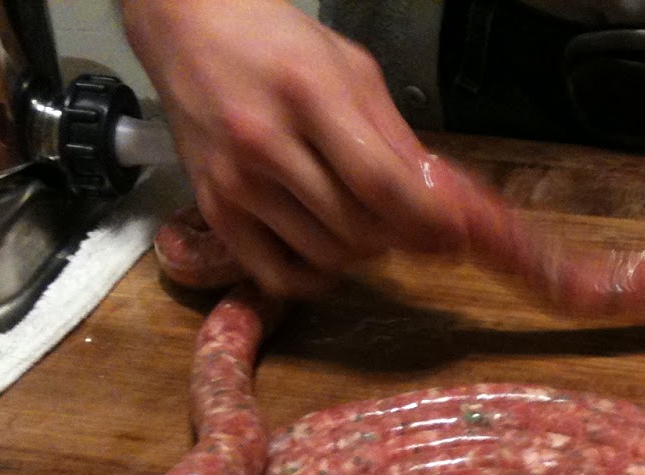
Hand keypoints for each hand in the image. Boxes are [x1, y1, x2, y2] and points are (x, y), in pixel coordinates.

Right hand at [120, 0, 470, 294]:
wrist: (188, 31)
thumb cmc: (277, 44)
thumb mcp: (352, 71)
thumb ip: (399, 139)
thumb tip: (449, 204)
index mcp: (309, 94)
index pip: (381, 183)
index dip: (427, 220)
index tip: (456, 236)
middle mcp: (265, 142)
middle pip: (359, 228)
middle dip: (403, 236)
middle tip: (413, 224)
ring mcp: (235, 182)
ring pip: (328, 255)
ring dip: (363, 251)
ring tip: (364, 218)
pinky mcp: (213, 211)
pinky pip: (279, 274)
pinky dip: (315, 274)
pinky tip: (325, 245)